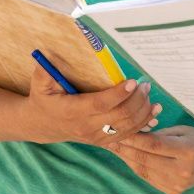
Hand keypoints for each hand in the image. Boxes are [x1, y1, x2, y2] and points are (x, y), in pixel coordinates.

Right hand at [23, 62, 160, 145]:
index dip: (118, 94)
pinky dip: (143, 123)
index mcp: (72, 110)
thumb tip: (52, 52)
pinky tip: (153, 112)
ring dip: (143, 111)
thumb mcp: (40, 83)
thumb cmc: (44, 99)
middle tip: (145, 85)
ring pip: (127, 127)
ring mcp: (96, 136)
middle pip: (119, 116)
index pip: (100, 104)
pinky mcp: (103, 141)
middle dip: (136, 100)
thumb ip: (46, 69)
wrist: (43, 125)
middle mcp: (86, 126)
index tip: (132, 81)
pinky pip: (128, 135)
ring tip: (149, 94)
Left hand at [107, 126, 193, 193]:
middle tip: (108, 136)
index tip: (117, 128)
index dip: (133, 137)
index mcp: (188, 151)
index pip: (154, 144)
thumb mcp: (183, 131)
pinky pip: (148, 177)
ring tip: (113, 145)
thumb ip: (160, 133)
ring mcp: (177, 184)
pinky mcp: (172, 191)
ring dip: (126, 157)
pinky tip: (126, 156)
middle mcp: (182, 171)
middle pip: (145, 158)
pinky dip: (135, 166)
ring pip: (143, 169)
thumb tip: (134, 133)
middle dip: (124, 147)